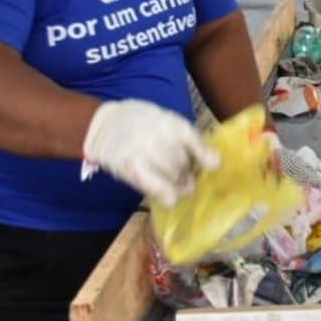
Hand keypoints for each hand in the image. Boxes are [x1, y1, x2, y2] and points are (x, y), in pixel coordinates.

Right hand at [82, 100, 219, 207]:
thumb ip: (186, 138)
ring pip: (172, 177)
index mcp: (170, 122)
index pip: (193, 140)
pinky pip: (153, 187)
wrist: (105, 125)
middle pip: (183, 163)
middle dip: (189, 173)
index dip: (205, 156)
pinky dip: (166, 195)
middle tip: (188, 175)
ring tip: (177, 184)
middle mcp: (157, 136)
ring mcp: (142, 152)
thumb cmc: (143, 123)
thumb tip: (210, 161)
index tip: (215, 166)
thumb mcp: (166, 121)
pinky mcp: (129, 168)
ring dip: (179, 184)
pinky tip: (170, 199)